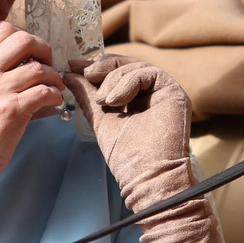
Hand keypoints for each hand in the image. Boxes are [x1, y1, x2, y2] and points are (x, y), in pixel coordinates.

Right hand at [0, 22, 63, 187]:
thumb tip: (22, 58)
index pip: (2, 29)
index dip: (24, 36)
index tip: (32, 51)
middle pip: (23, 40)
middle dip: (43, 48)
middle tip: (48, 63)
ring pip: (39, 68)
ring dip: (53, 76)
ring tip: (54, 86)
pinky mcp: (12, 110)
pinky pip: (45, 91)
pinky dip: (55, 95)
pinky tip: (53, 101)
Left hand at [64, 55, 243, 242]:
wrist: (147, 178)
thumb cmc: (127, 157)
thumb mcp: (100, 119)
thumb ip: (87, 96)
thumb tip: (69, 73)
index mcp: (135, 98)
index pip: (114, 72)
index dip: (95, 67)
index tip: (72, 66)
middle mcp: (151, 92)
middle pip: (124, 64)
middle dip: (102, 67)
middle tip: (85, 74)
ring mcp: (163, 91)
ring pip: (133, 66)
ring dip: (112, 79)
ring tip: (104, 102)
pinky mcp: (174, 91)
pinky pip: (147, 73)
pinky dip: (126, 82)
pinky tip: (115, 102)